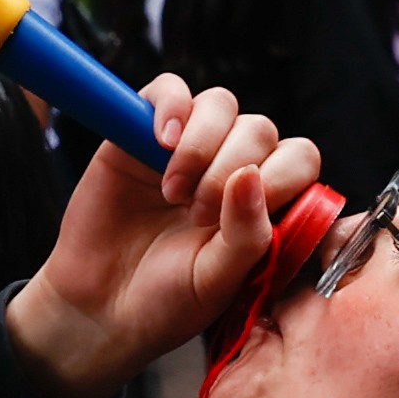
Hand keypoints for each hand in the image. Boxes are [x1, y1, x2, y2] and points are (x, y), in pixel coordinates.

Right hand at [2, 76, 320, 397]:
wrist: (100, 308)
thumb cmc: (166, 301)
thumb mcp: (218, 280)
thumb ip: (246, 234)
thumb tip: (251, 176)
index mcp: (262, 203)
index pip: (298, 159)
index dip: (279, 177)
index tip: (238, 216)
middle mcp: (231, 168)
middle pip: (259, 129)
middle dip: (230, 169)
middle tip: (197, 216)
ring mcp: (188, 147)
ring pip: (220, 105)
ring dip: (200, 145)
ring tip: (174, 192)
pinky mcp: (142, 132)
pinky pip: (170, 89)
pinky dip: (171, 107)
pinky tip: (161, 143)